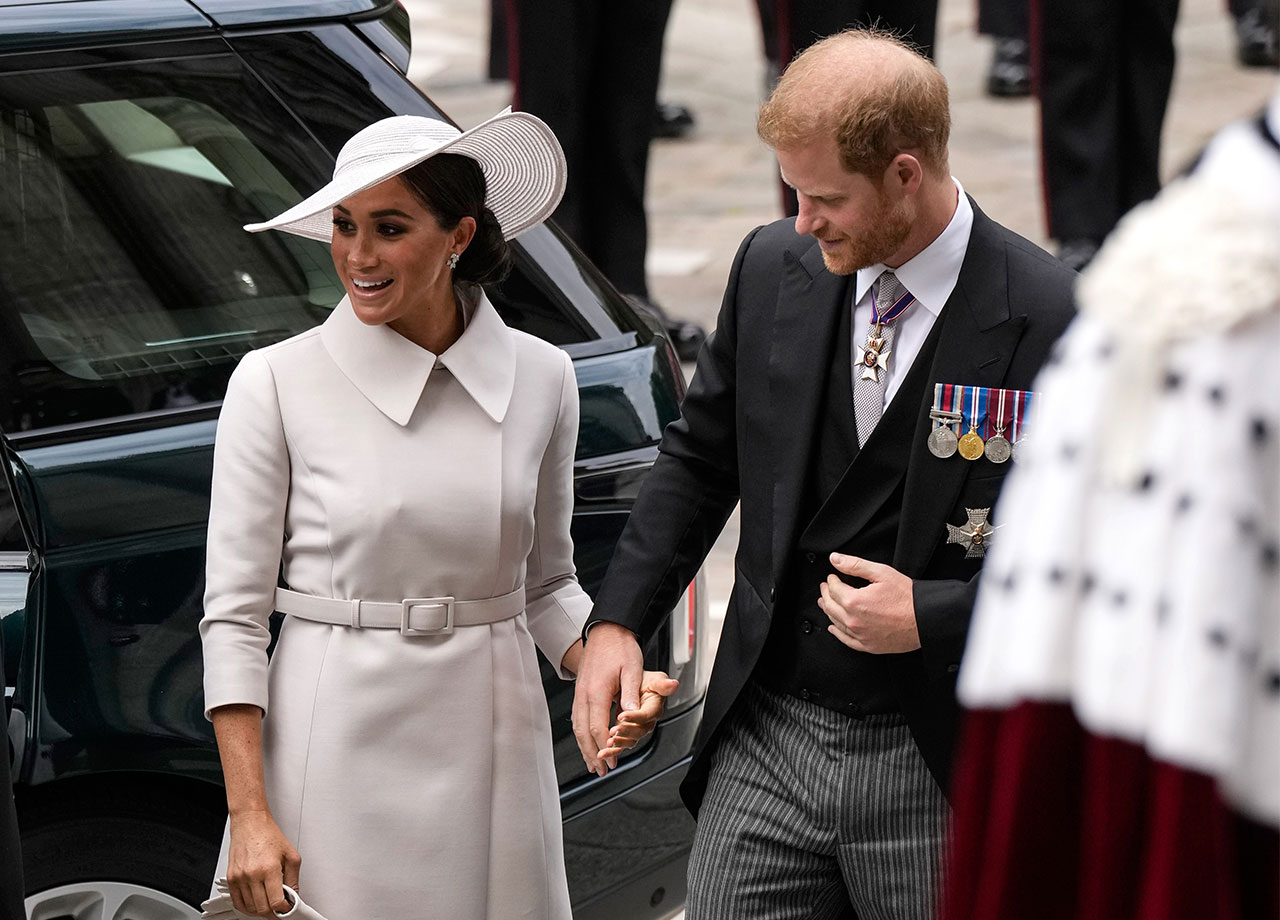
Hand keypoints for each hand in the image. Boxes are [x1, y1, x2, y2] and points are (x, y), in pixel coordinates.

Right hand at [227, 809, 300, 916]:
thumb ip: (294, 879)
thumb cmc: (268, 835)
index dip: (284, 910)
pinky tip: (256, 903)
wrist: (250, 823)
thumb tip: (293, 896)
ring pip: (249, 908)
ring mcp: (239, 878)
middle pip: (262, 909)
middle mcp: (252, 875)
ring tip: (269, 903)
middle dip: (273, 912)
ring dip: (261, 910)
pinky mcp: (230, 879)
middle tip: (280, 908)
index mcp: (269, 869)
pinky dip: (247, 908)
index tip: (288, 909)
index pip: (276, 902)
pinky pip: (237, 902)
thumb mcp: (291, 855)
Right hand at [571, 622, 642, 776]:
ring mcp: (579, 693)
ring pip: (577, 727)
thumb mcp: (632, 668)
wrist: (606, 630)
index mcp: (596, 691)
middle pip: (583, 732)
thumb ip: (630, 693)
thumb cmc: (620, 647)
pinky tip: (585, 742)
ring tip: (591, 763)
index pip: (598, 727)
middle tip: (600, 771)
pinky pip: (577, 718)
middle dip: (591, 754)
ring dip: (584, 747)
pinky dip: (580, 734)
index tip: (612, 761)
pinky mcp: (580, 691)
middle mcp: (584, 694)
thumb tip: (632, 715)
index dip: (604, 747)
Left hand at [599, 670, 679, 759]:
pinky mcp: (627, 734)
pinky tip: (603, 752)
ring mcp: (637, 729)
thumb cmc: (645, 681)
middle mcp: (647, 722)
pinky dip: (612, 750)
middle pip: (639, 731)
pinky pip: (621, 745)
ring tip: (607, 744)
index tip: (622, 716)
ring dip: (618, 745)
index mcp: (654, 708)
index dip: (635, 717)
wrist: (636, 685)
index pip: (646, 715)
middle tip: (613, 732)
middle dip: (626, 733)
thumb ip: (662, 684)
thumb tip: (673, 684)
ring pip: (630, 741)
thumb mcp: (655, 679)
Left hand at [818, 553, 919, 653]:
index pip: (833, 589)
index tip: (832, 577)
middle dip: (826, 594)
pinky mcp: (868, 646)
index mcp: (854, 601)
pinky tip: (834, 628)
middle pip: (830, 606)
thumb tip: (835, 559)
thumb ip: (855, 565)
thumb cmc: (908, 598)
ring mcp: (860, 635)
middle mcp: (854, 621)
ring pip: (835, 622)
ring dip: (828, 611)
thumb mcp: (881, 573)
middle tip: (825, 588)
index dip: (831, 580)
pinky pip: (846, 640)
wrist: (926, 619)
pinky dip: (837, 633)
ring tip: (825, 604)